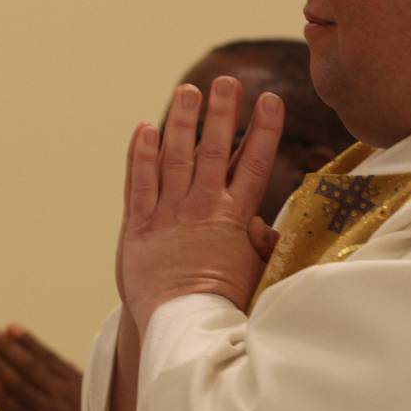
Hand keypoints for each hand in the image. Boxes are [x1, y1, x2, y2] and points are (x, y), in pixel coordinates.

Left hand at [117, 77, 283, 318]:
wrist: (181, 329)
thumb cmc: (223, 307)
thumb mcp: (254, 275)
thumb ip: (260, 244)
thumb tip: (263, 224)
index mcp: (234, 220)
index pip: (254, 166)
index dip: (264, 131)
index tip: (271, 100)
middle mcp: (201, 210)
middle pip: (214, 152)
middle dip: (222, 114)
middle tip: (227, 81)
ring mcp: (168, 215)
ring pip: (175, 158)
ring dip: (182, 123)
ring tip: (189, 91)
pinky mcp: (139, 227)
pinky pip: (139, 183)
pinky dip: (141, 155)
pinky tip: (144, 128)